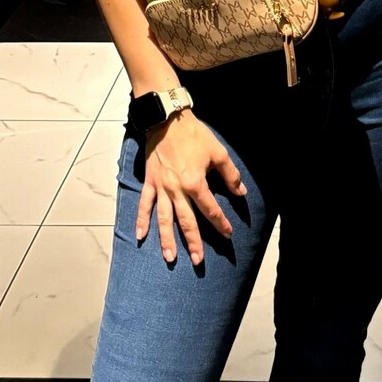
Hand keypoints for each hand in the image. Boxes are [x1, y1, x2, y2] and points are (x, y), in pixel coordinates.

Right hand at [136, 110, 246, 265]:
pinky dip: (141, 221)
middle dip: (193, 242)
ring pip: (164, 219)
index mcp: (195, 184)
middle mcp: (177, 190)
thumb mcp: (218, 153)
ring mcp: (161, 188)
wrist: (167, 120)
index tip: (228, 234)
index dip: (220, 223)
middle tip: (198, 261)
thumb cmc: (194, 135)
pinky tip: (140, 236)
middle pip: (186, 221)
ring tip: (170, 258)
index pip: (210, 210)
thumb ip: (230, 175)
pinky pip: (144, 205)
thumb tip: (240, 192)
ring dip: (167, 240)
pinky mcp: (150, 182)